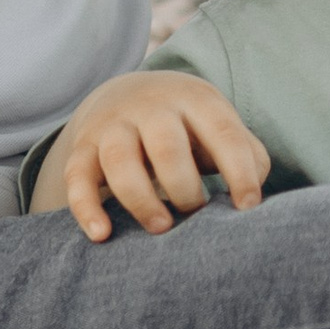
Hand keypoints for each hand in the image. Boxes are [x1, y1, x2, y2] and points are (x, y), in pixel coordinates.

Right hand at [32, 69, 270, 238]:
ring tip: (161, 227)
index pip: (222, 132)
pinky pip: (77, 176)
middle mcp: (150, 107)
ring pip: (119, 159)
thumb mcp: (219, 125)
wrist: (126, 93)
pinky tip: (102, 235)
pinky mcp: (83, 147)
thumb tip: (252, 200)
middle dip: (184, 187)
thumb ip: (246, 155)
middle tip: (195, 215)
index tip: (248, 208)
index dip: (239, 171)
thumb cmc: (189, 125)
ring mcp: (113, 125)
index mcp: (194, 100)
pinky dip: (86, 207)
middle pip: (166, 145)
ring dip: (141, 198)